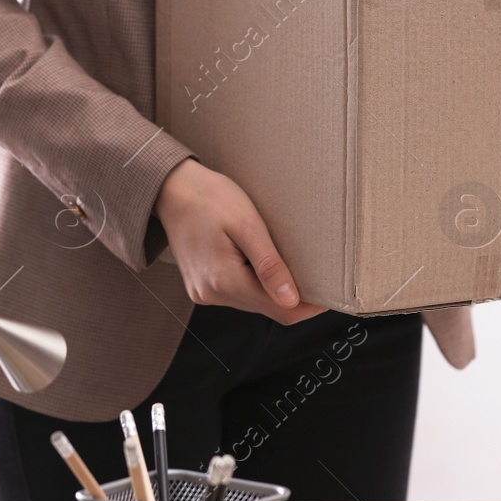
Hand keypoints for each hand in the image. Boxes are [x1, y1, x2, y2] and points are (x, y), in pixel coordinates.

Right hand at [154, 159, 326, 325]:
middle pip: (267, 308)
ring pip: (252, 302)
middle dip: (292, 295)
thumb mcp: (247, 225)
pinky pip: (237, 293)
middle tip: (313, 270)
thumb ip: (269, 266)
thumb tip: (292, 301)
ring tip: (281, 258)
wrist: (170, 188)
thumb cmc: (209, 198)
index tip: (330, 293)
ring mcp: (204, 293)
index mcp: (224, 282)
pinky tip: (255, 259)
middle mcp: (212, 295)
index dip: (309, 307)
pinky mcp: (201, 286)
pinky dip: (253, 282)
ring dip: (271, 288)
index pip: (280, 311)